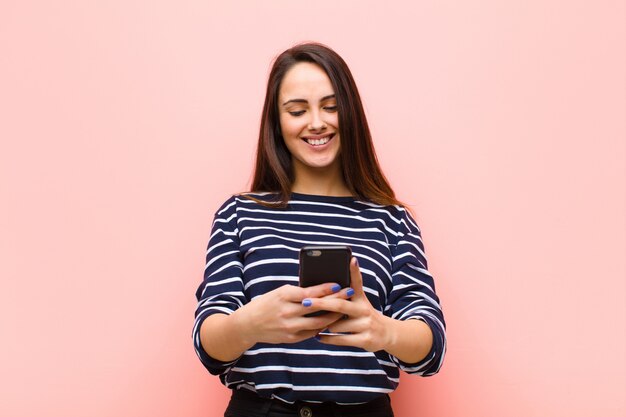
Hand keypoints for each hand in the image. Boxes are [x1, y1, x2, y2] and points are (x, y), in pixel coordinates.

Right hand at [234, 282, 350, 345]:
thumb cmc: (267, 303)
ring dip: (332, 316)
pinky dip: (322, 327)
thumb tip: (320, 290)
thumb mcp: (280, 292)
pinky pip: (311, 333)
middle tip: (349, 295)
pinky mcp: (290, 338)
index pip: (309, 293)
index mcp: (284, 296)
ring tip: (343, 310)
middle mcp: (287, 312)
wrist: (248, 324)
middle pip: (317, 308)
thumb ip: (298, 292)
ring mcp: (289, 327)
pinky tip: (330, 322)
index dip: (326, 289)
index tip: (339, 284)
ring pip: (318, 323)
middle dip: (335, 301)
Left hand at [302, 257, 392, 351]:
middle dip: (322, 303)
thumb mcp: (360, 300)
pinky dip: (328, 339)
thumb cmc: (364, 315)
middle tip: (306, 302)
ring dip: (325, 326)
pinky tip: (319, 336)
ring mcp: (366, 325)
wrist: (386, 334)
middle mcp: (364, 310)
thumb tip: (341, 270)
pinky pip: (341, 339)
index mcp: (361, 299)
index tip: (351, 260)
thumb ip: (349, 290)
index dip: (355, 271)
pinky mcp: (365, 340)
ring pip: (336, 325)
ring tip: (316, 325)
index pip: (357, 282)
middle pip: (340, 305)